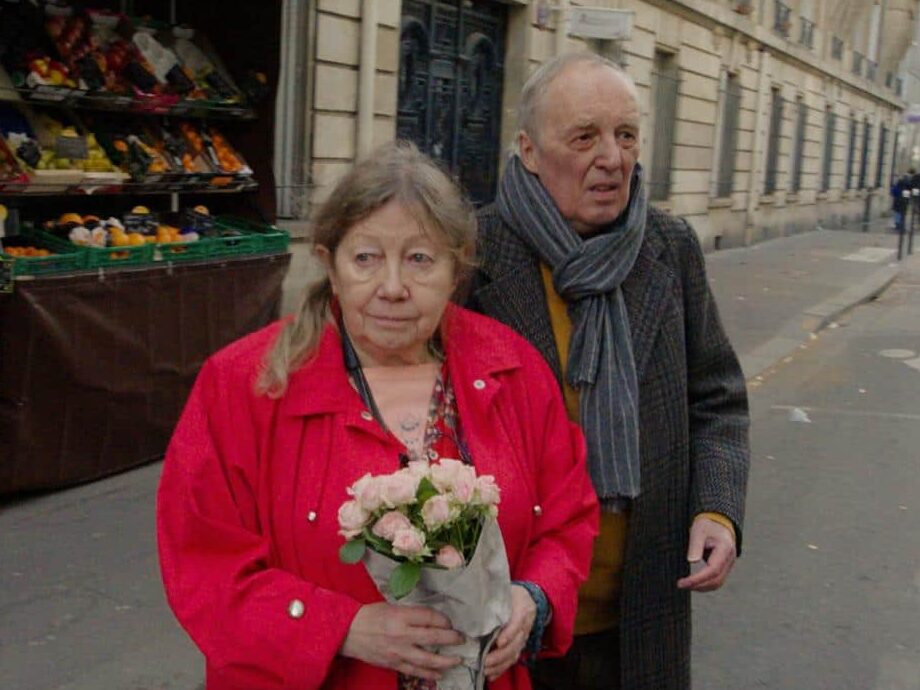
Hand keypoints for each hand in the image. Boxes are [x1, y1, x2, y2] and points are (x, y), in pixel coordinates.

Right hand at [340, 602, 463, 679]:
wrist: (349, 632)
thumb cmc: (371, 615)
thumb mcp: (392, 607)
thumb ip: (412, 614)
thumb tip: (433, 620)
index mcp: (401, 616)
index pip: (430, 617)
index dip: (444, 620)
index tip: (449, 623)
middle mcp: (402, 634)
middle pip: (433, 637)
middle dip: (451, 639)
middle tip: (462, 639)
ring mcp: (398, 651)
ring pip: (427, 659)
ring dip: (445, 661)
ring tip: (457, 660)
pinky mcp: (394, 664)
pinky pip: (415, 671)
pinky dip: (429, 674)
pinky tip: (440, 674)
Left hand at [484, 584, 536, 680]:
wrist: (529, 599)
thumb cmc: (513, 594)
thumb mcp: (507, 590)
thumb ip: (496, 597)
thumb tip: (475, 601)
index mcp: (522, 610)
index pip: (517, 624)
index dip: (509, 634)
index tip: (498, 642)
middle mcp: (524, 627)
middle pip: (515, 644)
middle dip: (500, 655)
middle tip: (485, 661)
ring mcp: (522, 638)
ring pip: (514, 655)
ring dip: (500, 665)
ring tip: (485, 670)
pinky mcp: (519, 646)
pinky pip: (512, 660)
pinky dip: (502, 669)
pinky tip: (490, 675)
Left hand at [677, 517, 735, 591]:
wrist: (718, 522)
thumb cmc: (707, 525)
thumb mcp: (698, 531)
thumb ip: (695, 546)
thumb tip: (691, 561)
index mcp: (725, 548)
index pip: (713, 570)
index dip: (698, 579)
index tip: (683, 582)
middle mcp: (730, 559)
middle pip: (716, 580)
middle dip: (698, 585)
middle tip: (681, 584)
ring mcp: (729, 564)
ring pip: (717, 583)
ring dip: (702, 587)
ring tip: (685, 585)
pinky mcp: (724, 567)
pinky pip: (716, 580)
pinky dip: (705, 584)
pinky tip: (693, 583)